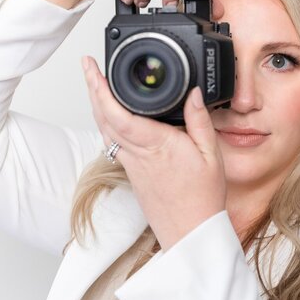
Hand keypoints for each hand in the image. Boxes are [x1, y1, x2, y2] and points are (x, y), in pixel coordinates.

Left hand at [82, 56, 226, 250]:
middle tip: (88, 67)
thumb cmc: (202, 199)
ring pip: (105, 130)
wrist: (190, 232)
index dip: (101, 89)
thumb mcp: (211, 155)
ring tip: (97, 84)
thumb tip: (194, 93)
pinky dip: (107, 123)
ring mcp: (131, 164)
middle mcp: (137, 154)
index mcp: (156, 145)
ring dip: (97, 105)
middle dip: (92, 89)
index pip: (119, 113)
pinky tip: (112, 115)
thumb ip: (199, 120)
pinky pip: (112, 143)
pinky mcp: (132, 173)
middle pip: (103, 117)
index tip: (94, 68)